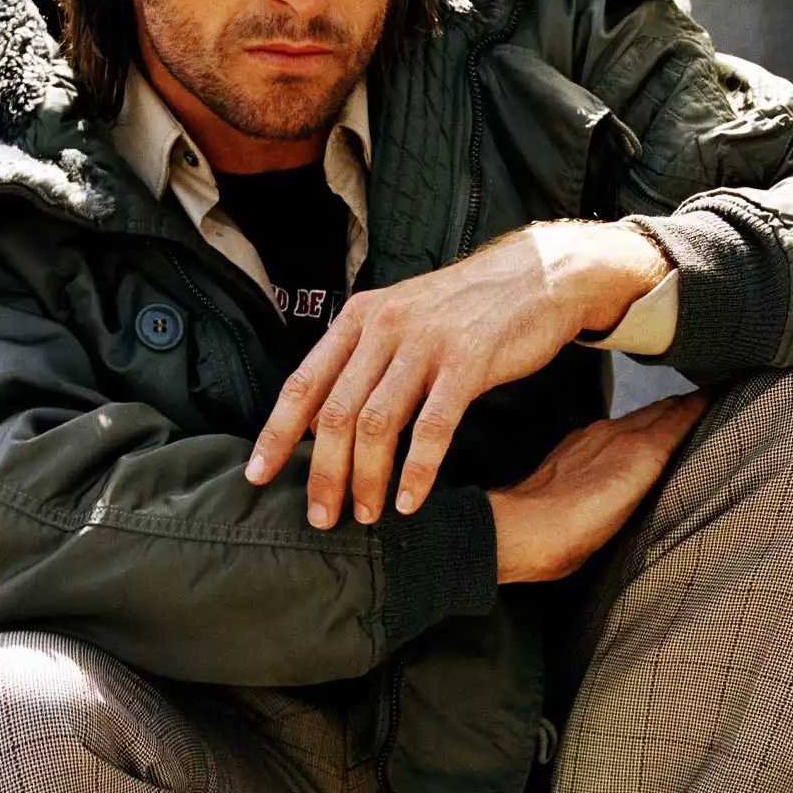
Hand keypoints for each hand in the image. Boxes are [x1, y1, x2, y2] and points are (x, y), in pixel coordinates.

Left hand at [246, 221, 669, 528]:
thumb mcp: (400, 318)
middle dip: (322, 473)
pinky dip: (416, 471)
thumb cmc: (464, 310)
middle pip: (335, 413)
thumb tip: (321, 422)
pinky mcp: (467, 362)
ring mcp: (425, 344)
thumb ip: (363, 361)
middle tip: (320, 517)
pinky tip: (410, 502)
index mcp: (359, 319)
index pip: (303, 382)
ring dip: (366, 479)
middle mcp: (383, 328)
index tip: (256, 476)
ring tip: (365, 516)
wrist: (535, 275)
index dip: (276, 433)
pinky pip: (432, 427)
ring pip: (377, 424)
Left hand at [487, 392, 710, 582]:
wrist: (519, 530)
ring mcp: (593, 436)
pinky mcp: (575, 445)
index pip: (680, 415)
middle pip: (661, 409)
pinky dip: (633, 428)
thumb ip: (654, 474)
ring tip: (680, 420)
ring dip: (660, 415)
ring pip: (637, 416)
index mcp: (638, 449)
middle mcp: (617, 433)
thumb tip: (673, 452)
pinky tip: (634, 441)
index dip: (704, 403)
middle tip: (710, 401)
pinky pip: (613, 427)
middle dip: (686, 404)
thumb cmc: (572, 533)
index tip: (724, 391)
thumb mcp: (628, 509)